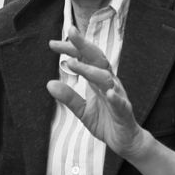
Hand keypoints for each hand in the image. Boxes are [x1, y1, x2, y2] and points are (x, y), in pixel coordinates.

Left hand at [45, 27, 144, 158]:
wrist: (125, 141)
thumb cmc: (105, 121)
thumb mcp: (82, 109)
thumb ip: (68, 97)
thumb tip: (49, 84)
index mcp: (98, 80)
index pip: (85, 58)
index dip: (71, 48)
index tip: (53, 43)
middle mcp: (109, 83)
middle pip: (97, 59)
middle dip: (84, 45)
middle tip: (70, 32)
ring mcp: (118, 96)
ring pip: (105, 78)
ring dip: (90, 70)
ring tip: (73, 64)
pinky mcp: (124, 112)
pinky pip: (120, 103)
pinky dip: (115, 97)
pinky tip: (109, 93)